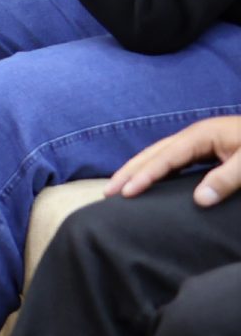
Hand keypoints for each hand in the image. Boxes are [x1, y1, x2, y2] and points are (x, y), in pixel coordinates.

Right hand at [109, 115, 240, 207]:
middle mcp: (196, 135)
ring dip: (138, 169)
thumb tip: (199, 200)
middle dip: (130, 170)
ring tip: (119, 185)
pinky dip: (155, 168)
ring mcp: (201, 140)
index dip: (145, 175)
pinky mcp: (207, 148)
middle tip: (108, 191)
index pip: (166, 157)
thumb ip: (227, 179)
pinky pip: (172, 159)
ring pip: (161, 154)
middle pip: (155, 152)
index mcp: (202, 135)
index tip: (127, 192)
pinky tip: (151, 179)